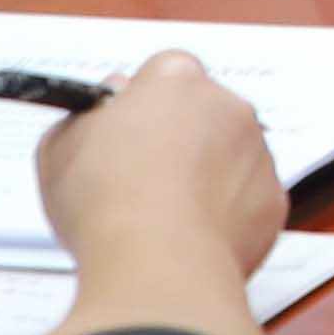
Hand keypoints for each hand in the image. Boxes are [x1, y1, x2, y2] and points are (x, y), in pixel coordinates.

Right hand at [35, 53, 282, 281]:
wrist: (157, 263)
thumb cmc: (106, 201)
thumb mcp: (60, 147)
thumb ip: (86, 119)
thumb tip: (100, 117)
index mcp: (177, 81)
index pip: (166, 71)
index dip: (143, 101)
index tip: (125, 128)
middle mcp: (229, 108)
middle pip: (204, 112)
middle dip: (179, 136)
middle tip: (141, 175)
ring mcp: (258, 154)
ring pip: (231, 157)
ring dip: (205, 176)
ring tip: (162, 214)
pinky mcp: (273, 201)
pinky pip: (248, 200)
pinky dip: (225, 215)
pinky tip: (189, 235)